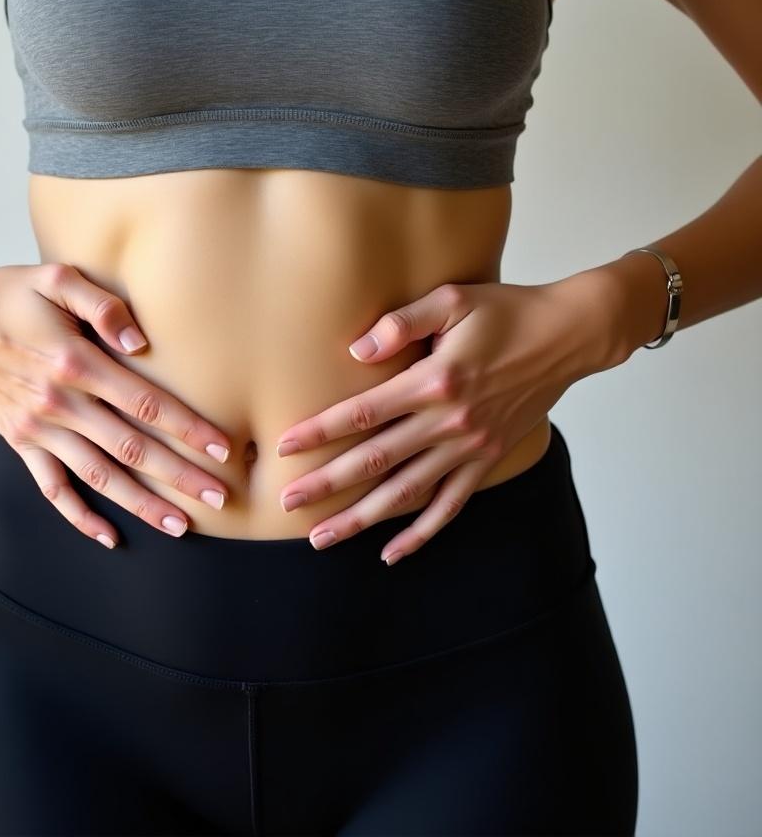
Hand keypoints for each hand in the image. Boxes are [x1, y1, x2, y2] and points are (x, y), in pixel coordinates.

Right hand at [0, 258, 233, 546]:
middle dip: (180, 476)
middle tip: (219, 497)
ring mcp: (37, 428)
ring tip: (180, 525)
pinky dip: (79, 516)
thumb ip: (103, 305)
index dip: (187, 428)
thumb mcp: (57, 278)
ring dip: (141, 504)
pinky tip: (108, 536)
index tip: (222, 448)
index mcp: (75, 361)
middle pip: (131, 448)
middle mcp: (59, 403)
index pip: (145, 403)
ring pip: (99, 476)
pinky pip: (52, 489)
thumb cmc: (8, 293)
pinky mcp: (19, 442)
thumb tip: (141, 341)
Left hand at [273, 278, 607, 565]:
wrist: (569, 335)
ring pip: (407, 493)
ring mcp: (470, 447)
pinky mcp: (488, 460)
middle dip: (327, 483)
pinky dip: (422, 533)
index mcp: (434, 381)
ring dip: (362, 518)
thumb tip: (356, 350)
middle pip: (376, 461)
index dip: (320, 430)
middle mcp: (449, 422)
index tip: (284, 445)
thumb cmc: (506, 311)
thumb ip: (402, 321)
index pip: (363, 413)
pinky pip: (451, 505)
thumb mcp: (453, 299)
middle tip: (287, 502)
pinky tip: (392, 553)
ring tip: (323, 537)